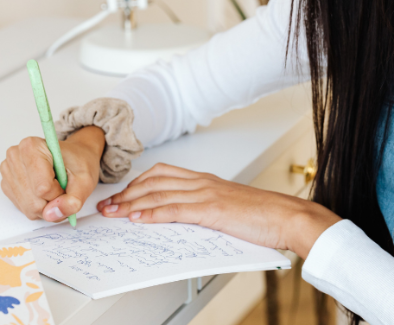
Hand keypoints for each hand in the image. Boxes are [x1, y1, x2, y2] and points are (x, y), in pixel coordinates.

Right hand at [0, 126, 103, 222]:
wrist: (72, 158)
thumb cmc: (77, 164)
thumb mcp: (86, 181)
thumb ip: (73, 200)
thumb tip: (52, 215)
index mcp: (31, 146)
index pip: (42, 188)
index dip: (59, 193)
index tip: (65, 182)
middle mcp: (15, 156)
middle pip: (33, 201)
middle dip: (53, 202)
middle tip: (62, 187)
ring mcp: (8, 170)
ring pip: (28, 207)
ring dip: (46, 205)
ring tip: (54, 188)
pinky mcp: (7, 184)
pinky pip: (24, 208)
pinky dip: (38, 206)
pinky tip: (44, 192)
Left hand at [96, 163, 340, 257]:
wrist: (286, 216)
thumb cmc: (262, 216)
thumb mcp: (227, 207)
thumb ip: (204, 209)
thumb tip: (183, 220)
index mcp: (205, 180)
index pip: (162, 174)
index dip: (137, 183)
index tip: (120, 195)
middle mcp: (202, 182)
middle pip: (154, 181)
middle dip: (126, 193)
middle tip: (107, 205)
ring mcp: (206, 194)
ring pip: (159, 193)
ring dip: (131, 203)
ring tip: (113, 212)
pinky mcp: (211, 210)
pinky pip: (174, 209)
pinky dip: (152, 212)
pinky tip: (138, 218)